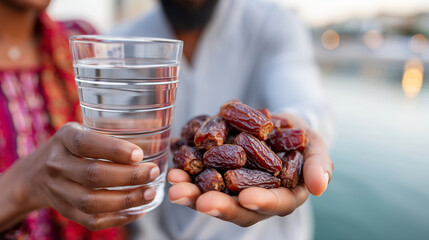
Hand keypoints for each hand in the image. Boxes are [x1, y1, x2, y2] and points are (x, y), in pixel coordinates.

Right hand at [0, 122, 159, 230]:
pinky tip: (138, 210)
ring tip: (149, 193)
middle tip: (152, 172)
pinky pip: (91, 221)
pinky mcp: (65, 211)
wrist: (34, 174)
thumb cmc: (71, 148)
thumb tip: (156, 126)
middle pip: (92, 175)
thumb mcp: (83, 130)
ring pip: (92, 202)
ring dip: (126, 200)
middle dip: (128, 176)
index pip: (86, 144)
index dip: (114, 150)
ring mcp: (59, 191)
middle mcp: (58, 165)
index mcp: (64, 139)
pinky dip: (118, 219)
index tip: (139, 154)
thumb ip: (113, 129)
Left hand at [167, 113, 332, 226]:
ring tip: (174, 181)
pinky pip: (199, 174)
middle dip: (216, 204)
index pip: (273, 204)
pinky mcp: (216, 173)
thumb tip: (319, 187)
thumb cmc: (301, 138)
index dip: (261, 203)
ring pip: (211, 194)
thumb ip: (318, 166)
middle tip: (198, 200)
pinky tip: (172, 159)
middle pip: (235, 207)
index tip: (246, 198)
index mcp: (281, 197)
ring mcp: (232, 187)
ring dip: (191, 191)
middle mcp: (254, 198)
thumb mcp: (315, 147)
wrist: (279, 125)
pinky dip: (185, 169)